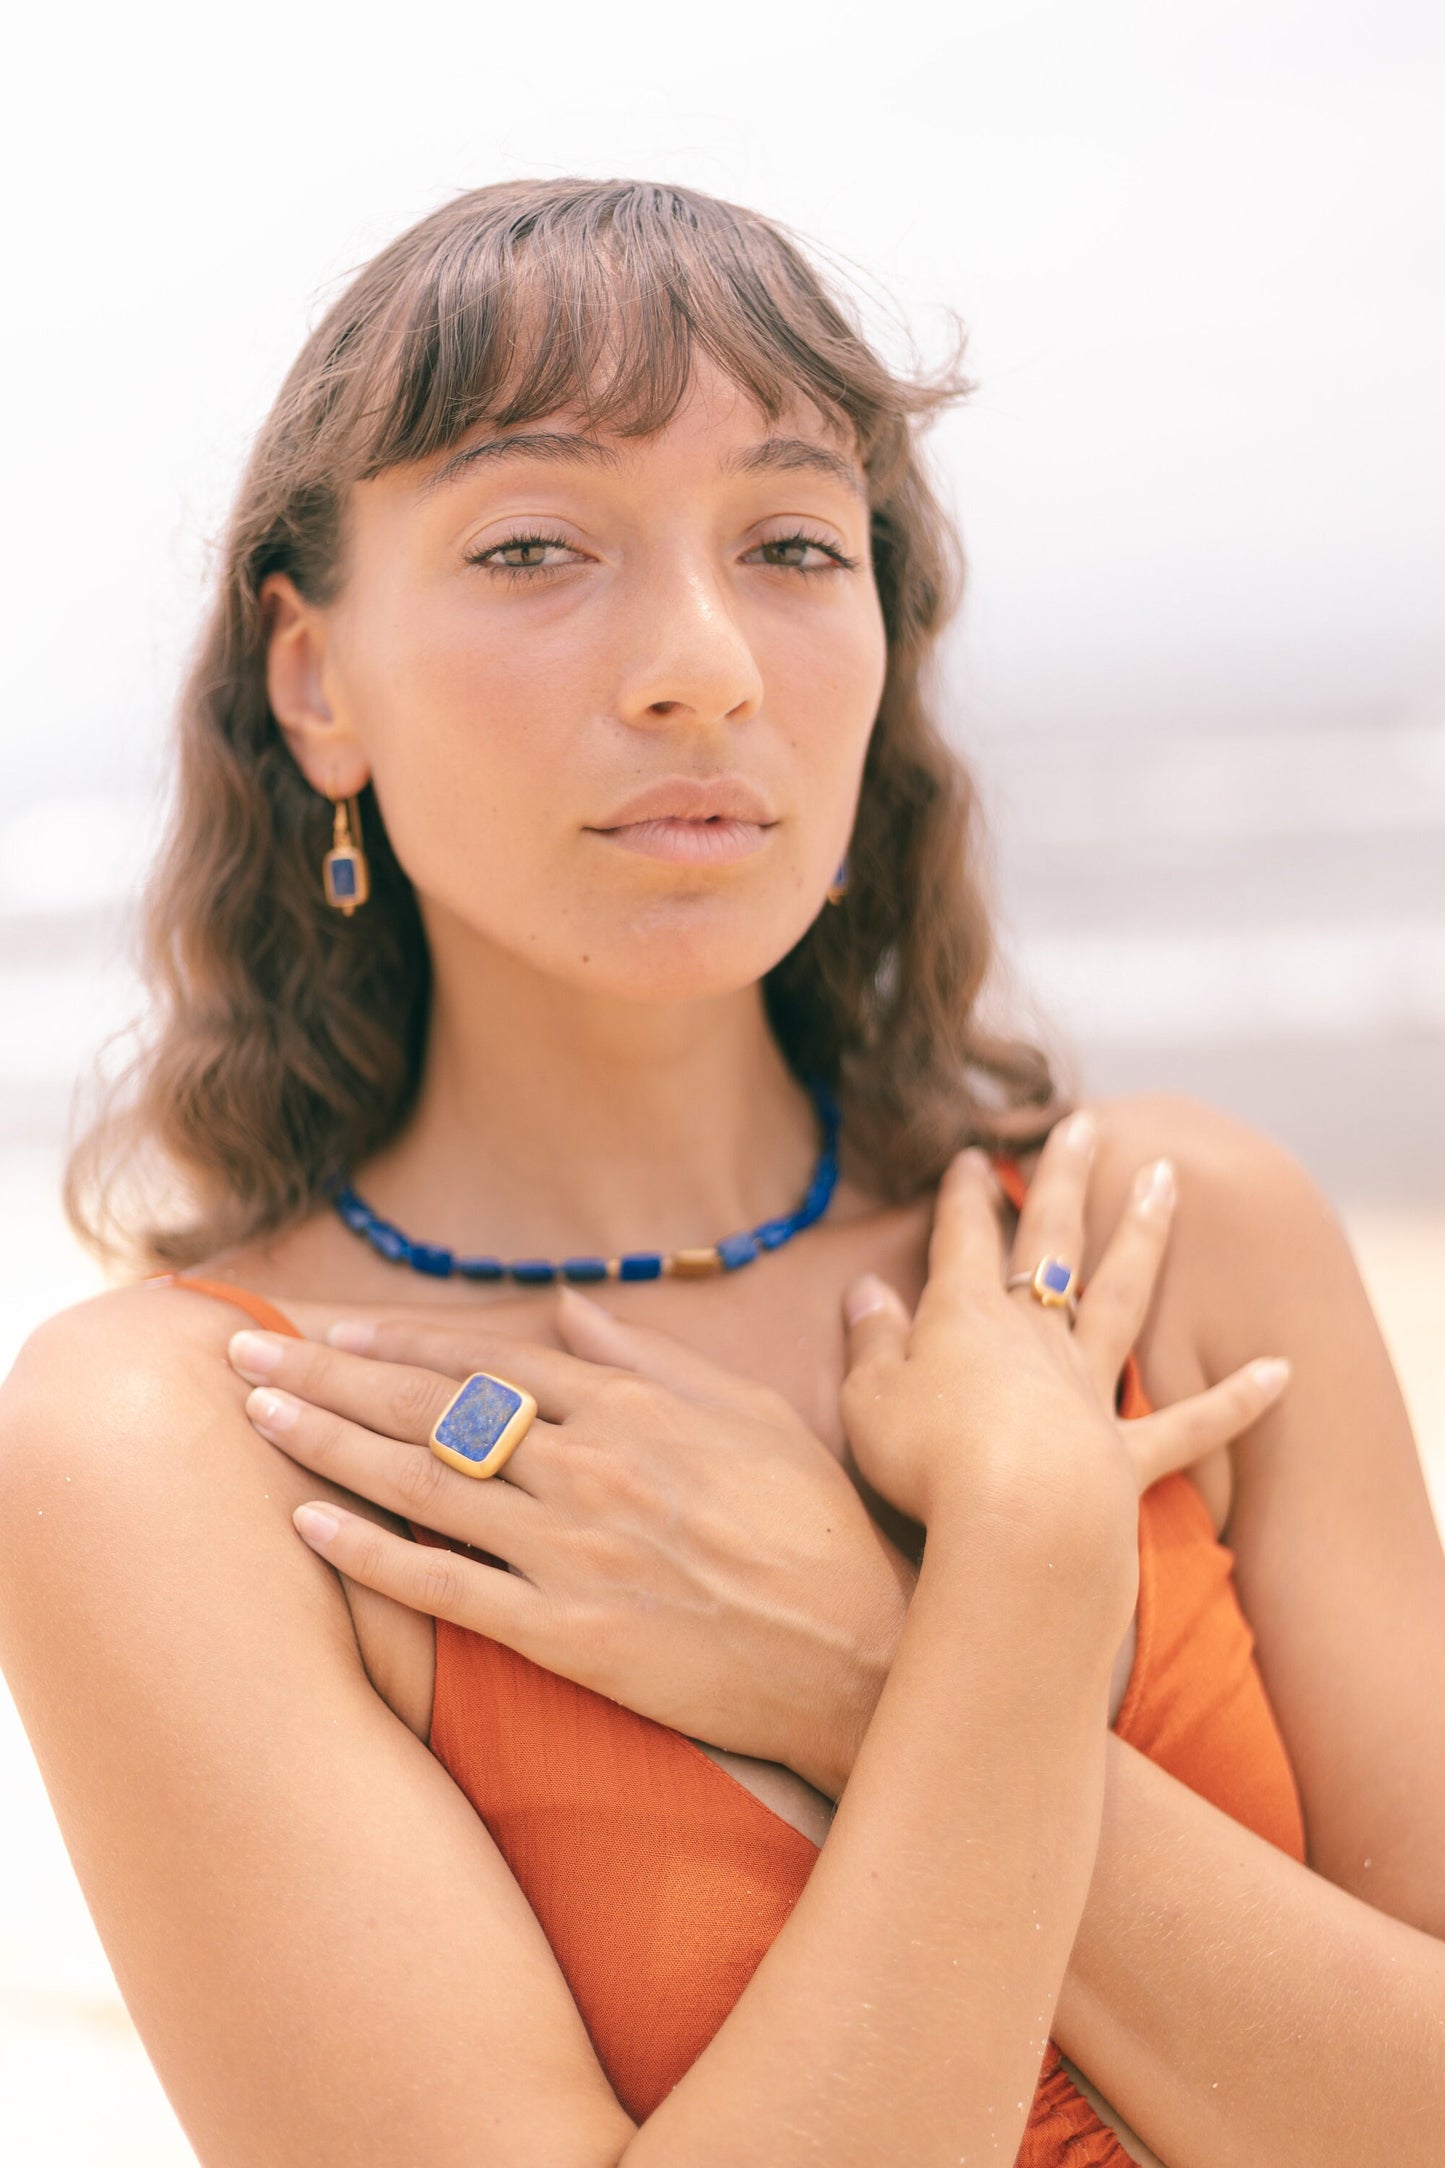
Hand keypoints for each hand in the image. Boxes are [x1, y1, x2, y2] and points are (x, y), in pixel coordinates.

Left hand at [230, 1291, 913, 1793]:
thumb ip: (653, 1359)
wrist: (854, 1656)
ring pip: (424, 1485)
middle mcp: (591, 1468)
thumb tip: (572, 1310)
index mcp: (635, 1408)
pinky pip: (446, 1588)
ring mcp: (572, 1553)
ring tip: (256, 1417)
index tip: (337, 1328)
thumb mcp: (751, 1413)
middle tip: (249, 1352)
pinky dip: (373, 1554)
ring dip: (327, 1446)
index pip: (493, 1360)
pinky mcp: (565, 1635)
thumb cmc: (812, 1526)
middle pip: (434, 1409)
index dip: (406, 1342)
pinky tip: (310, 1524)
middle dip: (331, 1375)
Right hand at [838, 1112, 1291, 1535]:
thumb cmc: (928, 1459)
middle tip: (1086, 1124)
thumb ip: (871, 1340)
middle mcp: (1036, 1338)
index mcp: (966, 1318)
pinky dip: (1238, 1400)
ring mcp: (1089, 1389)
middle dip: (1064, 1178)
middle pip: (1054, 1241)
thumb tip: (866, 1290)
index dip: (966, 1196)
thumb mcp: (870, 1397)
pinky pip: (1191, 1424)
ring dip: (1146, 1236)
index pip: (965, 1239)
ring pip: (1126, 1296)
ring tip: (1168, 1180)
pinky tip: (1281, 1372)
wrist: (1019, 1522)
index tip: (974, 1155)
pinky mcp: (1129, 1453)